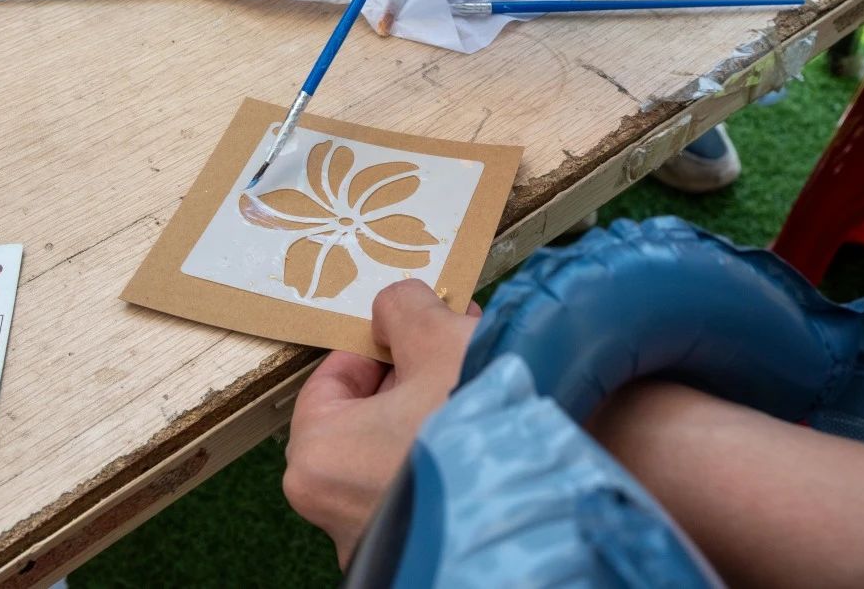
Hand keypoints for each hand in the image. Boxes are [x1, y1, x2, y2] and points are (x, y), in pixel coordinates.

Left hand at [283, 280, 478, 566]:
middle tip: (456, 347)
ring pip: (400, 452)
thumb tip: (397, 308)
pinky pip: (428, 488)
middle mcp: (336, 511)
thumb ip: (406, 310)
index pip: (334, 378)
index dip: (380, 344)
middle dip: (415, 375)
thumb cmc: (475, 431)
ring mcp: (380, 538)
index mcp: (318, 458)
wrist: (545, 513)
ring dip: (437, 413)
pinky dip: (452, 457)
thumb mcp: (441, 340)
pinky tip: (491, 432)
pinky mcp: (422, 554)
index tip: (415, 329)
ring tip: (483, 384)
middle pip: (369, 416)